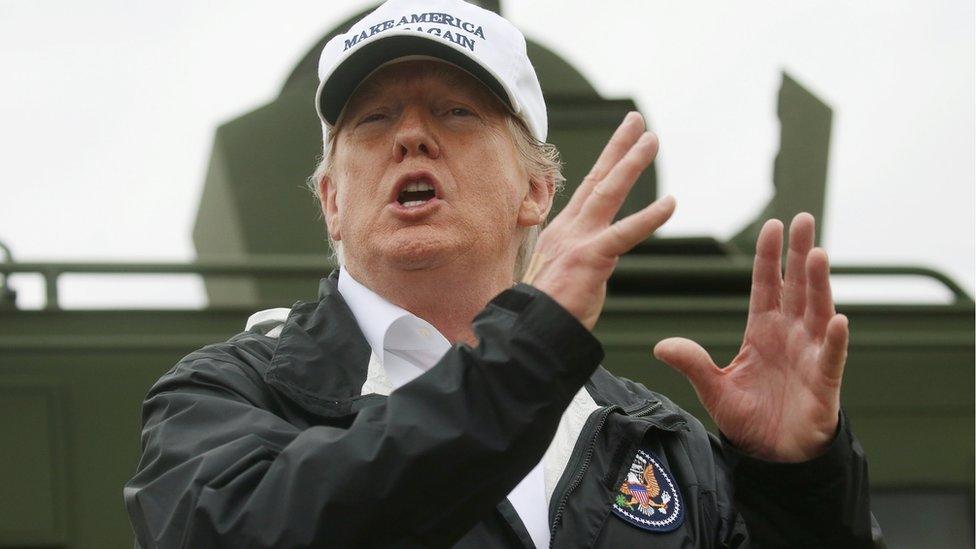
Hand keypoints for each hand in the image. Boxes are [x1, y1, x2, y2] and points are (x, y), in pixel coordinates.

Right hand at [523, 112, 674, 329]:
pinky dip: (649, 218)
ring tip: (652, 140)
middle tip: (636, 120)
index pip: (588, 189)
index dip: (607, 162)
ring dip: (631, 164)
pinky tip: (671, 203)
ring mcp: (577, 241)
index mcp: (562, 232)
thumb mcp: (561, 275)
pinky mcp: (589, 259)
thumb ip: (578, 258)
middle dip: (618, 147)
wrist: (529, 332)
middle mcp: (568, 229)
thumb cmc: (546, 312)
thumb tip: (590, 258)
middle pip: (597, 178)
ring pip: (608, 193)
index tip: (623, 139)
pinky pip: (624, 234)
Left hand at [654, 214, 847, 461]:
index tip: (772, 226)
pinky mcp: (824, 383)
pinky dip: (835, 340)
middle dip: (799, 254)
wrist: (773, 456)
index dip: (770, 257)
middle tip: (803, 219)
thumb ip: (692, 363)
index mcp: (763, 332)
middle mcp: (790, 336)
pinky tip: (838, 320)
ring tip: (818, 253)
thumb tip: (660, 345)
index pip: (767, 286)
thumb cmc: (750, 419)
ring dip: (819, 284)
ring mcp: (809, 356)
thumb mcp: (713, 388)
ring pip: (817, 311)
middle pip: (796, 287)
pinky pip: (831, 358)